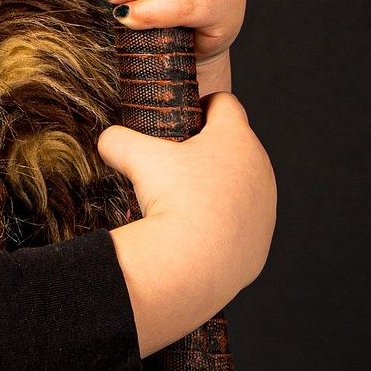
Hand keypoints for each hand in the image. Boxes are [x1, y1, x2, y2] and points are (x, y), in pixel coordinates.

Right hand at [98, 92, 276, 352]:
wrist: (192, 266)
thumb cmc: (173, 201)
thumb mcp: (138, 160)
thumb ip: (119, 140)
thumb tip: (106, 140)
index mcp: (235, 138)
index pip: (224, 104)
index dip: (203, 104)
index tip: (186, 116)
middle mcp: (259, 168)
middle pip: (235, 148)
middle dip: (209, 152)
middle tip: (178, 164)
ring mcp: (264, 207)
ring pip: (242, 188)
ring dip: (219, 190)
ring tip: (186, 203)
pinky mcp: (260, 241)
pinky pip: (242, 225)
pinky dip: (224, 225)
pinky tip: (199, 235)